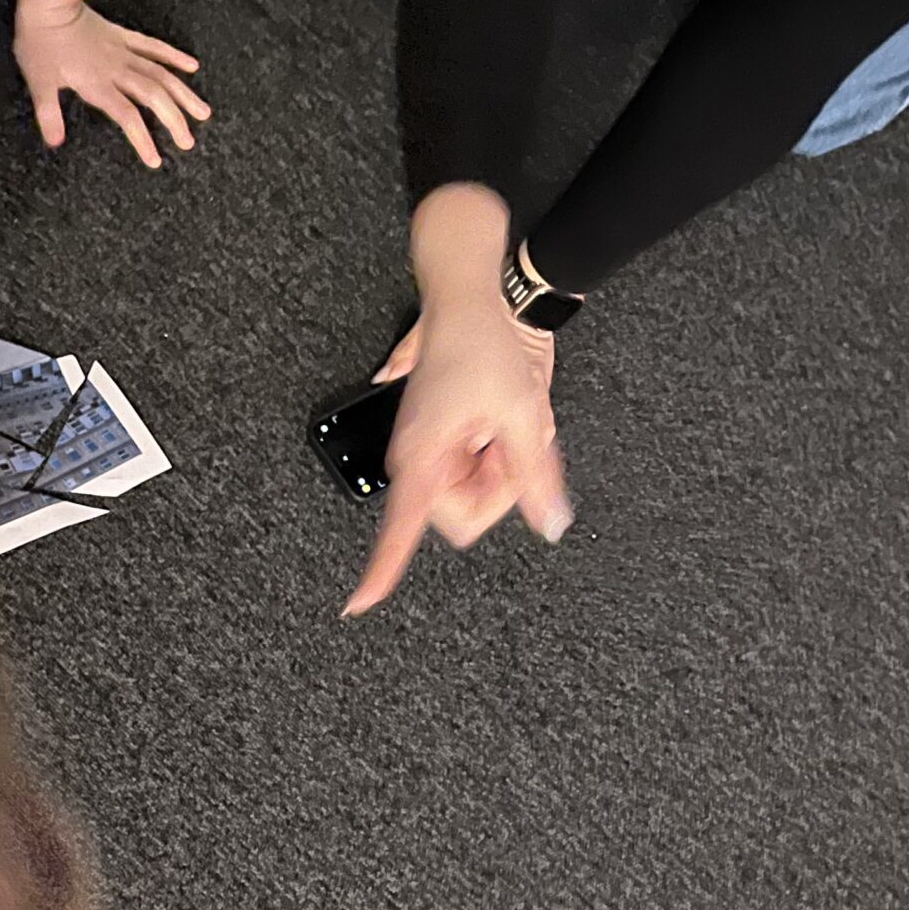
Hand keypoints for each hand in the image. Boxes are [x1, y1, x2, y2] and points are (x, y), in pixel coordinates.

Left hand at [14, 0, 209, 169]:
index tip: (156, 161)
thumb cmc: (39, 41)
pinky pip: (154, 46)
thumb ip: (48, 113)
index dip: (143, 139)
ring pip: (162, 73)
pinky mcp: (123, 36)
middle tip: (188, 141)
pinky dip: (174, 56)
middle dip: (174, 120)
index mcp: (97, 84)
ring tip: (203, 112)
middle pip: (154, 96)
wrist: (47, 1)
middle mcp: (117, 70)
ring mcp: (123, 51)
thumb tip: (55, 142)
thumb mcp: (37, 81)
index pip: (128, 116)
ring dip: (184, 94)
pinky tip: (193, 66)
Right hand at [342, 303, 571, 615]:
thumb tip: (550, 524)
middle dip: (496, 487)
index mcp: (423, 459)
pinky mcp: (433, 448)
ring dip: (496, 468)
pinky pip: (467, 476)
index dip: (381, 570)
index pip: (399, 530)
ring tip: (500, 425)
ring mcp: (423, 456)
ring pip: (469, 498)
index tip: (358, 604)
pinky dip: (490, 457)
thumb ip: (537, 477)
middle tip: (507, 441)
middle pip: (462, 518)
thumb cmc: (481, 347)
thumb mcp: (525, 415)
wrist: (465, 305)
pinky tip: (491, 427)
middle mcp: (414, 463)